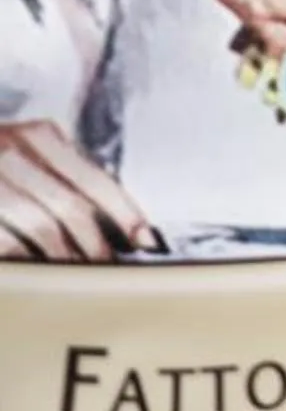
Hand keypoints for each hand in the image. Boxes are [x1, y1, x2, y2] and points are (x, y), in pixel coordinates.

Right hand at [0, 119, 155, 261]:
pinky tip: (36, 270)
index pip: (95, 179)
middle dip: (96, 244)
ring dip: (65, 257)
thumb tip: (118, 219)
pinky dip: (26, 259)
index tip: (146, 240)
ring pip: (41, 226)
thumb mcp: (25, 151)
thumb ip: (63, 174)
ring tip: (76, 274)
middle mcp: (12, 149)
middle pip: (71, 207)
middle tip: (107, 268)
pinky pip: (7, 241)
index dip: (126, 213)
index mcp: (39, 135)